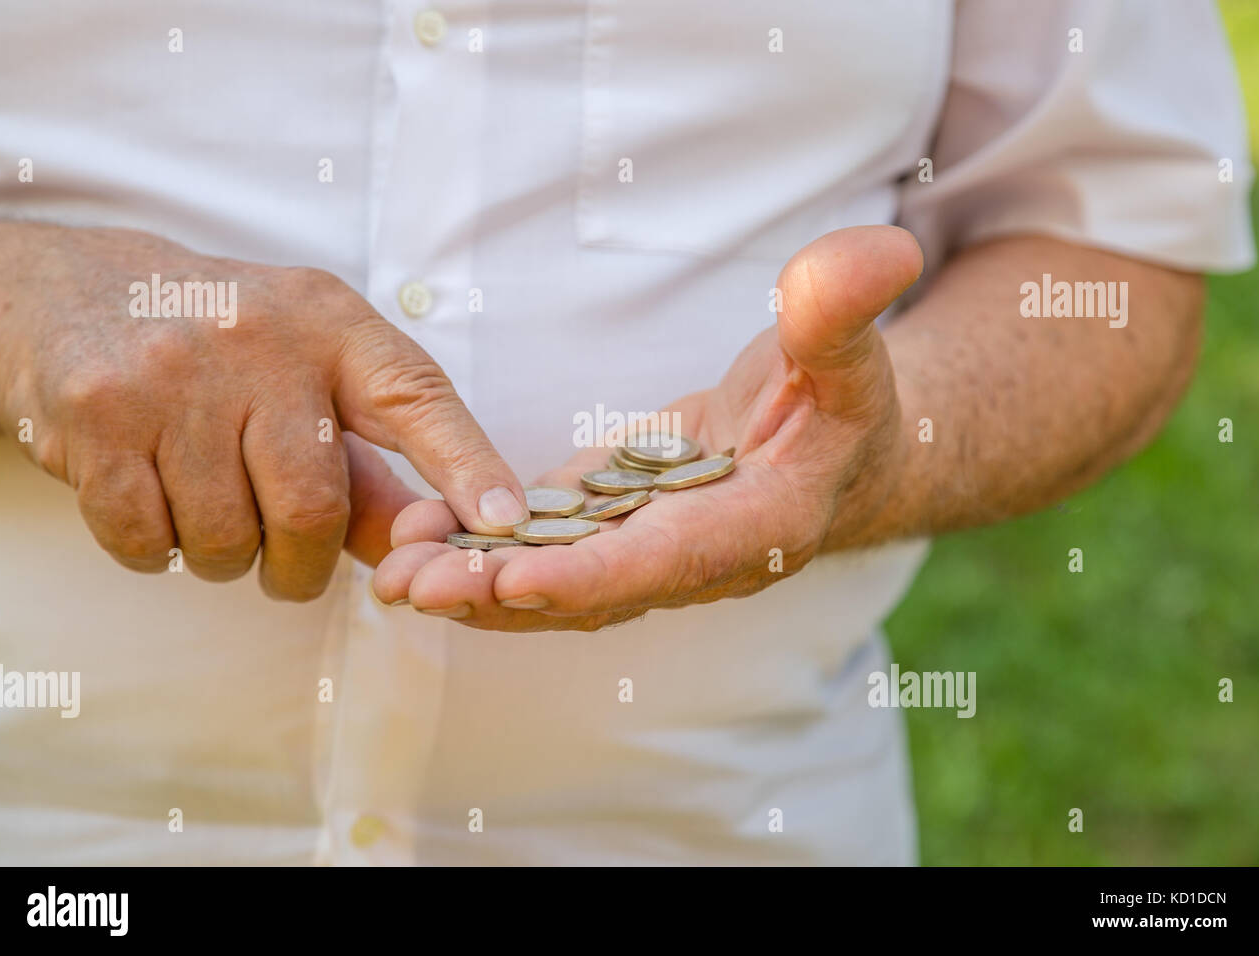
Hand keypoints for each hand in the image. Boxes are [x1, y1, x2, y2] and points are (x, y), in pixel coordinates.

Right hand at [0, 221, 528, 598]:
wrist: (73, 293)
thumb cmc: (223, 349)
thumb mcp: (310, 375)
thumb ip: (376, 465)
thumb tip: (432, 548)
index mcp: (331, 323)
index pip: (417, 397)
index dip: (467, 465)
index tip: (506, 520)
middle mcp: (259, 339)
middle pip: (314, 508)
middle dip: (304, 564)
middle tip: (289, 562)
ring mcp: (173, 374)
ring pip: (228, 539)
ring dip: (227, 556)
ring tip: (213, 506)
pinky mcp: (98, 414)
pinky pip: (151, 543)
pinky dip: (161, 552)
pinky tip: (157, 500)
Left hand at [372, 225, 923, 629]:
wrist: (833, 445)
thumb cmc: (848, 399)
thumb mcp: (852, 353)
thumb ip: (843, 316)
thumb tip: (869, 256)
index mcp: (756, 528)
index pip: (664, 562)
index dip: (587, 575)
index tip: (509, 579)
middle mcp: (692, 559)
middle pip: (589, 589)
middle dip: (499, 593)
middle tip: (408, 588)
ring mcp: (648, 546)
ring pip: (555, 576)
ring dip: (474, 581)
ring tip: (389, 573)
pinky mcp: (613, 519)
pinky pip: (544, 542)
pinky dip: (483, 547)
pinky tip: (416, 538)